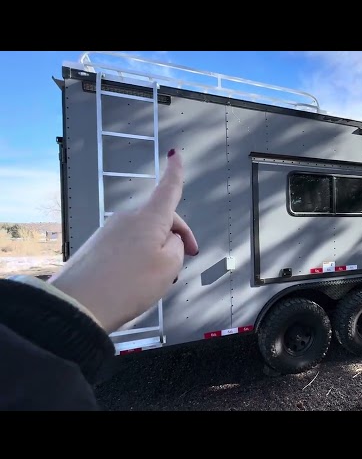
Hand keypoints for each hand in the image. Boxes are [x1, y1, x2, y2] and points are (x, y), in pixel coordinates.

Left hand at [49, 149, 197, 332]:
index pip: (167, 190)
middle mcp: (128, 218)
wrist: (78, 305)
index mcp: (149, 218)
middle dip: (177, 235)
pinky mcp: (96, 246)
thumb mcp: (169, 267)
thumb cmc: (129, 284)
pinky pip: (127, 246)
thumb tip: (170, 239)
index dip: (174, 172)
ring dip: (157, 251)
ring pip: (144, 235)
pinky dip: (139, 258)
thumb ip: (177, 247)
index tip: (174, 153)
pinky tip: (137, 281)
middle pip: (160, 218)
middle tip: (187, 259)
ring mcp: (109, 231)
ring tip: (159, 279)